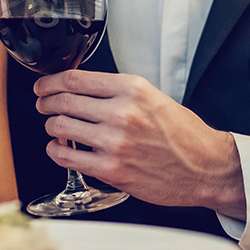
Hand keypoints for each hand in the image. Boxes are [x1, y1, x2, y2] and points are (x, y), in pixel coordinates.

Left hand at [34, 71, 246, 218]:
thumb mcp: (154, 97)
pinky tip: (59, 149)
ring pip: (60, 127)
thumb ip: (119, 92)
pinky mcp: (112, 170)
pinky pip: (68, 158)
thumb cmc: (184, 134)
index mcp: (132, 89)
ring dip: (51, 126)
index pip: (75, 78)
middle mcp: (122, 113)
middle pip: (63, 101)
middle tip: (43, 104)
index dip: (51, 82)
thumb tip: (82, 88)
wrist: (207, 168)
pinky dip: (56, 152)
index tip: (43, 85)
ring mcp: (115, 142)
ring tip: (54, 127)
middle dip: (46, 102)